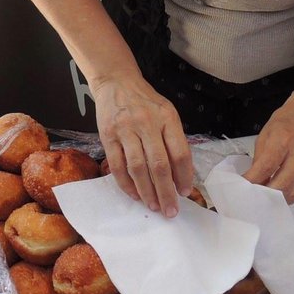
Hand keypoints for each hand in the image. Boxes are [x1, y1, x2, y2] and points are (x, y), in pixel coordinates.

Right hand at [94, 71, 194, 216]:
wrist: (116, 82)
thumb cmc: (146, 102)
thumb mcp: (167, 113)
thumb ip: (174, 140)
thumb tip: (181, 176)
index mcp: (167, 118)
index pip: (180, 152)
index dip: (184, 176)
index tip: (185, 192)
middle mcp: (147, 123)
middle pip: (159, 165)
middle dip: (166, 192)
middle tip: (170, 211)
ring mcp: (125, 130)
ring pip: (138, 168)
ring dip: (147, 191)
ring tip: (154, 206)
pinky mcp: (107, 136)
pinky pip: (117, 166)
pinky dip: (126, 184)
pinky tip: (135, 194)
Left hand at [243, 94, 293, 203]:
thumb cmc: (285, 121)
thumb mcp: (265, 134)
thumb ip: (259, 158)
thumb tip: (253, 179)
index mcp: (283, 141)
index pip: (265, 168)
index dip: (251, 181)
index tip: (240, 189)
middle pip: (280, 186)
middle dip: (263, 195)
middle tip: (251, 197)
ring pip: (291, 194)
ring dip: (275, 198)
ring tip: (263, 197)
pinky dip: (286, 193)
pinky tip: (276, 190)